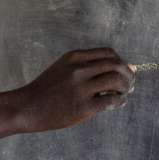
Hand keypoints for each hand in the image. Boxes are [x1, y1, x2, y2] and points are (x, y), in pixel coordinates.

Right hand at [16, 47, 135, 131]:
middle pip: (116, 65)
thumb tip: (121, 67)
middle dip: (128, 74)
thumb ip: (87, 65)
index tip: (124, 70)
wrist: (28, 107)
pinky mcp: (82, 106)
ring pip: (116, 81)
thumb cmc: (47, 89)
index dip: (121, 61)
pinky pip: (111, 101)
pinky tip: (117, 103)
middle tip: (131, 84)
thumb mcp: (64, 67)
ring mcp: (81, 88)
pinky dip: (119, 101)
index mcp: (74, 57)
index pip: (108, 53)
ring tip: (125, 93)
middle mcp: (78, 69)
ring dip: (126, 87)